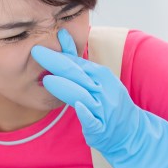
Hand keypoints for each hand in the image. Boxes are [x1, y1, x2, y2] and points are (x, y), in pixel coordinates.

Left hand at [32, 29, 142, 157]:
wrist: (131, 131)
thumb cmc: (107, 102)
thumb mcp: (95, 79)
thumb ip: (78, 62)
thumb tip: (62, 36)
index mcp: (100, 75)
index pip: (76, 63)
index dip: (57, 55)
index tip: (37, 47)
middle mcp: (103, 89)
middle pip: (77, 74)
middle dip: (57, 63)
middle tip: (36, 53)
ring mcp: (103, 108)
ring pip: (83, 95)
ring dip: (67, 87)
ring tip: (47, 80)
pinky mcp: (101, 127)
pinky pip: (93, 120)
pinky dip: (86, 113)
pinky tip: (78, 106)